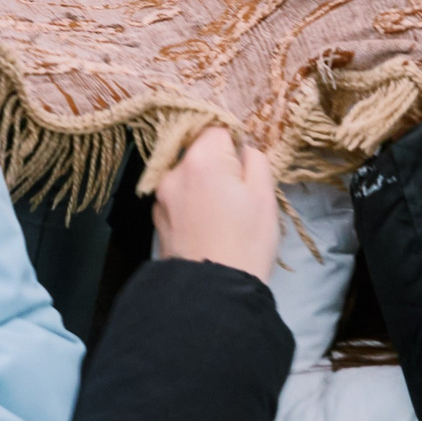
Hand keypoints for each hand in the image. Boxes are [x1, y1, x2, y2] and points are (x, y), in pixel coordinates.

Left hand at [152, 127, 278, 281]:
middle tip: (237, 194)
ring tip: (222, 215)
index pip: (216, 128)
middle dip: (217, 165)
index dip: (234, 143)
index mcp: (201, 160)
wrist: (213, 292)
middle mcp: (173, 172)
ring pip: (187, 175)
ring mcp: (161, 197)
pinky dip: (191, 204)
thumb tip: (243, 148)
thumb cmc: (245, 242)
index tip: (245, 167)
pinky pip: (178, 198)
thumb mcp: (264, 195)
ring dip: (202, 184)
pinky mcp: (157, 219)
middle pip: (198, 151)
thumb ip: (255, 159)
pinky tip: (207, 226)